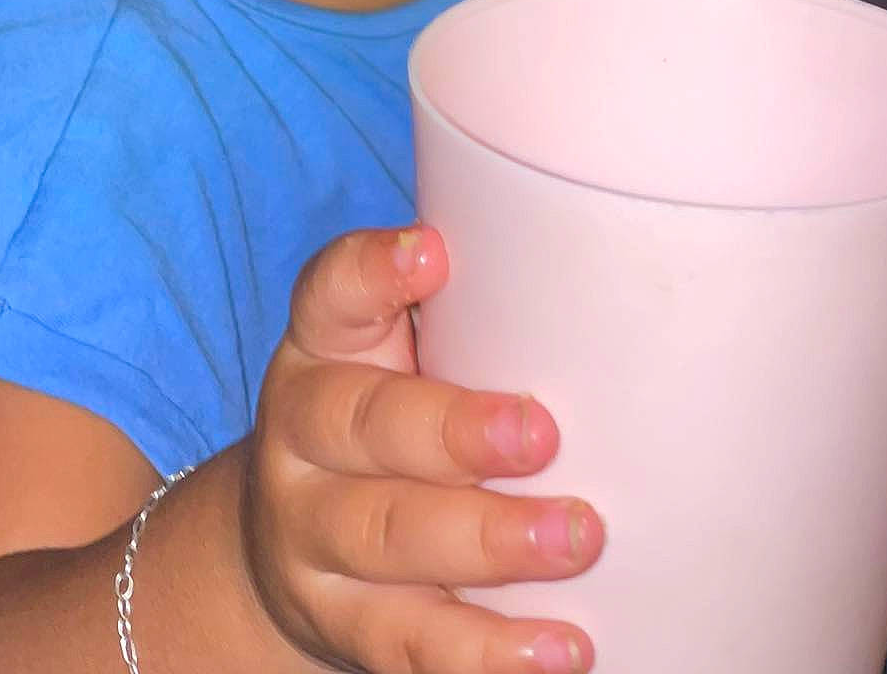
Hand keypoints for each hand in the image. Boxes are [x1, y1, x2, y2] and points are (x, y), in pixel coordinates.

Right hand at [242, 224, 600, 673]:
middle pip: (363, 426)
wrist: (286, 548)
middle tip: (543, 433)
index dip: (374, 271)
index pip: (330, 295)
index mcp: (321, 351)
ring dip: (488, 541)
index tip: (434, 253)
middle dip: (455, 431)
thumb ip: (465, 320)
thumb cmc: (384, 422)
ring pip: (389, 539)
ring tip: (577, 539)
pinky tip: (557, 650)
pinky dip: (487, 652)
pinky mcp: (346, 625)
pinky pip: (414, 645)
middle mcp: (302, 439)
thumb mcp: (390, 358)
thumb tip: (600, 284)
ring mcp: (315, 538)